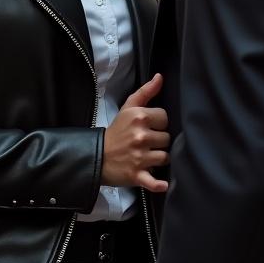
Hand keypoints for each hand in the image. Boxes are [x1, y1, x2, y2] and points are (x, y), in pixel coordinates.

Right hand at [102, 73, 169, 192]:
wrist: (96, 155)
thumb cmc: (116, 131)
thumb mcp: (128, 108)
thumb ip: (146, 92)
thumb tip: (160, 77)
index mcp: (139, 117)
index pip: (165, 118)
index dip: (158, 123)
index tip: (149, 127)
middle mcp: (141, 136)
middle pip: (167, 138)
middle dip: (159, 141)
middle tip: (146, 143)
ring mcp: (140, 157)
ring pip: (165, 157)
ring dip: (158, 159)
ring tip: (148, 157)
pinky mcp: (137, 175)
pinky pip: (153, 182)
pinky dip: (157, 185)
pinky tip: (162, 185)